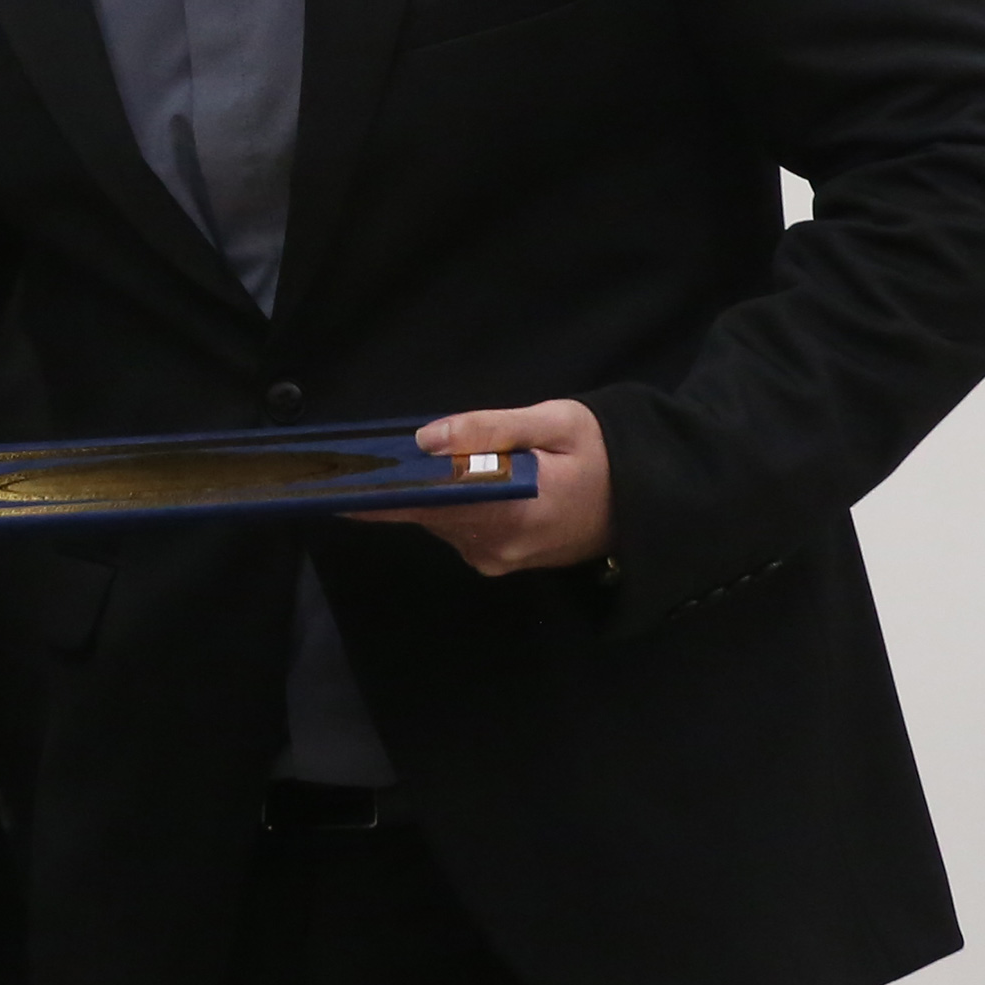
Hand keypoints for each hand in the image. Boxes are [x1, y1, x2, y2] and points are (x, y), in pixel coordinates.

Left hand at [349, 398, 613, 575]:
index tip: (334, 479)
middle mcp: (495, 547)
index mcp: (509, 514)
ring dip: (424, 491)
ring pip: (437, 520)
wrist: (649, 505)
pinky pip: (456, 528)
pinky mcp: (499, 560)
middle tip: (358, 452)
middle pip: (423, 513)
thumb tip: (425, 439)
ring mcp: (496, 559)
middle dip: (393, 483)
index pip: (423, 505)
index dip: (375, 492)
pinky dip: (446, 503)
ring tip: (401, 457)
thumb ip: (489, 430)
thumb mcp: (556, 424)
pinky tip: (448, 477)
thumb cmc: (605, 456)